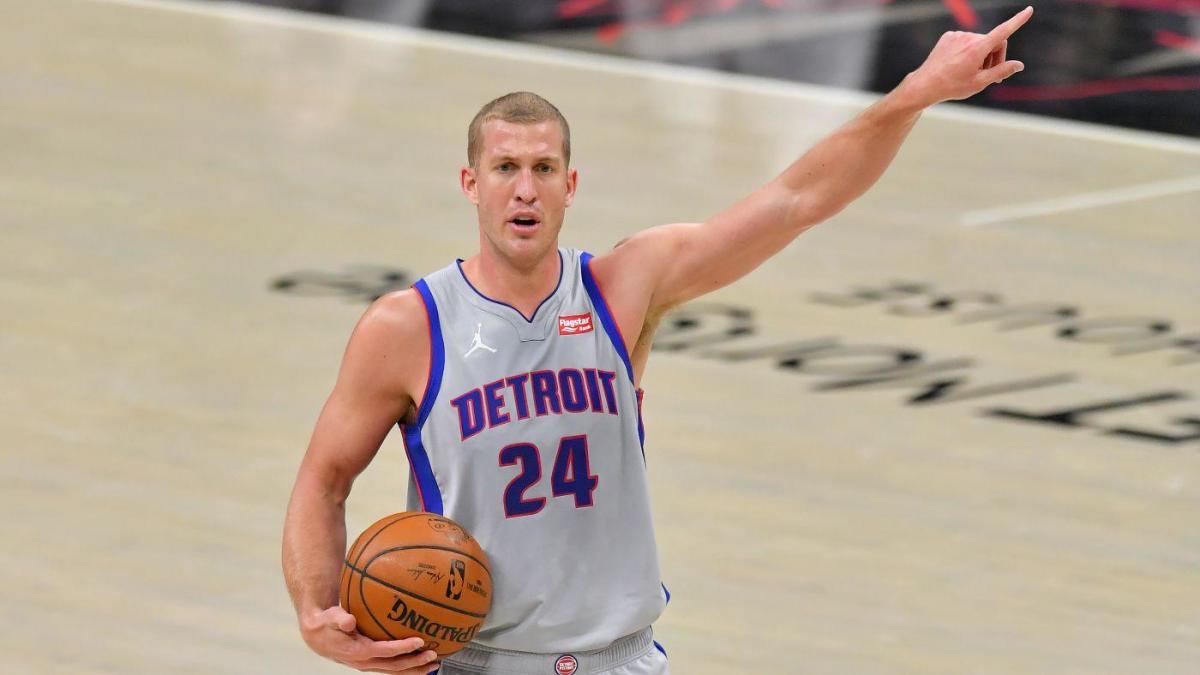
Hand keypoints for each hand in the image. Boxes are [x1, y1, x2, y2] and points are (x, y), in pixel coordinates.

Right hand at [301, 606, 439, 673]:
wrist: (318, 637)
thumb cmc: (326, 624)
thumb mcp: (330, 618)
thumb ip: (339, 619)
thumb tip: (349, 620)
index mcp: (358, 651)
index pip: (385, 651)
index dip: (403, 648)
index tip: (419, 641)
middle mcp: (365, 661)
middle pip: (394, 666)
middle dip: (415, 663)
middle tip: (433, 656)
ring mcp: (369, 664)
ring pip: (395, 670)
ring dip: (415, 669)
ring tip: (434, 664)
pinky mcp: (371, 662)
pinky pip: (392, 666)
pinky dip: (407, 666)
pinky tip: (420, 659)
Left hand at [903, 6, 1033, 106]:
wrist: (925, 85)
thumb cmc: (952, 87)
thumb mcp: (980, 83)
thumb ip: (1001, 72)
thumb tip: (1019, 65)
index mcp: (977, 49)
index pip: (1003, 31)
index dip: (1018, 21)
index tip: (1029, 10)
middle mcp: (968, 38)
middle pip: (993, 42)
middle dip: (995, 57)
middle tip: (990, 75)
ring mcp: (957, 35)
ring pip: (980, 42)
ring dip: (981, 55)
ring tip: (971, 72)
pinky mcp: (949, 36)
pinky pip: (966, 41)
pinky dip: (968, 51)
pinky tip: (959, 64)